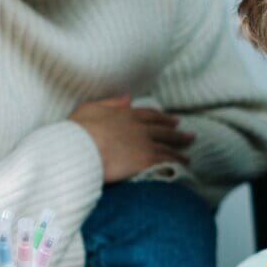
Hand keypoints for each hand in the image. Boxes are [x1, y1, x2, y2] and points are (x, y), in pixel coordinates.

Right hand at [70, 95, 194, 183]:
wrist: (79, 148)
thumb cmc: (77, 130)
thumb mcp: (89, 109)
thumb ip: (110, 103)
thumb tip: (128, 98)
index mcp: (126, 115)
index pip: (150, 115)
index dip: (163, 118)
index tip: (174, 120)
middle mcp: (139, 128)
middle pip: (163, 130)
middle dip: (177, 133)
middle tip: (189, 135)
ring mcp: (144, 144)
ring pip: (167, 147)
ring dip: (179, 151)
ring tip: (188, 155)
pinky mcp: (145, 161)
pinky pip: (165, 163)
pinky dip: (176, 165)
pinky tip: (182, 168)